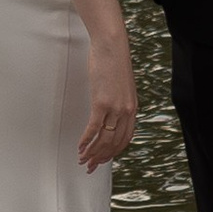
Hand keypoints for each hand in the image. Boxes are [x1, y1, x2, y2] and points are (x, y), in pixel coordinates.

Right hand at [79, 18, 138, 171]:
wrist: (112, 45)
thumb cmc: (114, 61)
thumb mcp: (122, 85)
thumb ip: (119, 100)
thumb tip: (110, 110)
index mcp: (132, 108)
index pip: (125, 139)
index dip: (113, 153)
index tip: (103, 160)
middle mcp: (126, 112)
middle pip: (114, 143)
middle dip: (101, 158)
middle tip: (90, 166)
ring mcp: (114, 108)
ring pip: (104, 139)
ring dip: (92, 152)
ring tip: (83, 159)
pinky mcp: (101, 102)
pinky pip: (94, 128)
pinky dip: (86, 140)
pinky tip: (80, 146)